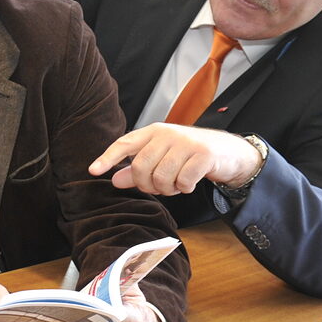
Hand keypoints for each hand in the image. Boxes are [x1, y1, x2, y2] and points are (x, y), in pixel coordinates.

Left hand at [90, 124, 261, 194]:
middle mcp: (167, 133)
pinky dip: (184, 188)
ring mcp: (186, 142)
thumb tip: (114, 180)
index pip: (124, 143)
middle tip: (159, 187)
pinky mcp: (203, 154)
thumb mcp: (161, 158)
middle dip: (148, 185)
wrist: (228, 150)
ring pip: (161, 177)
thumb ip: (137, 169)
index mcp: (153, 131)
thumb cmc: (189, 154)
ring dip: (167, 189)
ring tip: (176, 184)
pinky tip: (189, 183)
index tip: (93, 171)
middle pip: (141, 168)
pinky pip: (183, 181)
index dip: (108, 157)